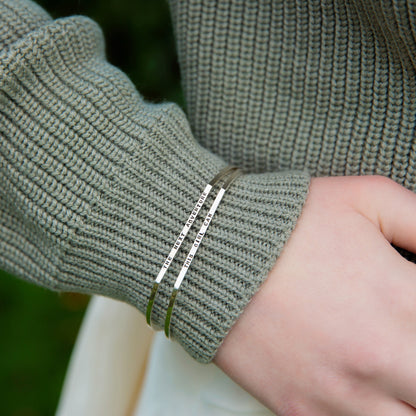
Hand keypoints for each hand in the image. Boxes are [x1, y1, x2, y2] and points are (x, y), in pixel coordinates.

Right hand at [214, 175, 415, 414]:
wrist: (211, 250)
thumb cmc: (286, 222)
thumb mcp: (366, 197)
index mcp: (404, 302)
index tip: (413, 315)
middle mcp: (380, 359)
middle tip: (404, 348)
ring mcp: (339, 394)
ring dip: (404, 400)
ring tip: (388, 372)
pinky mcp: (300, 410)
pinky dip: (366, 412)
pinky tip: (353, 384)